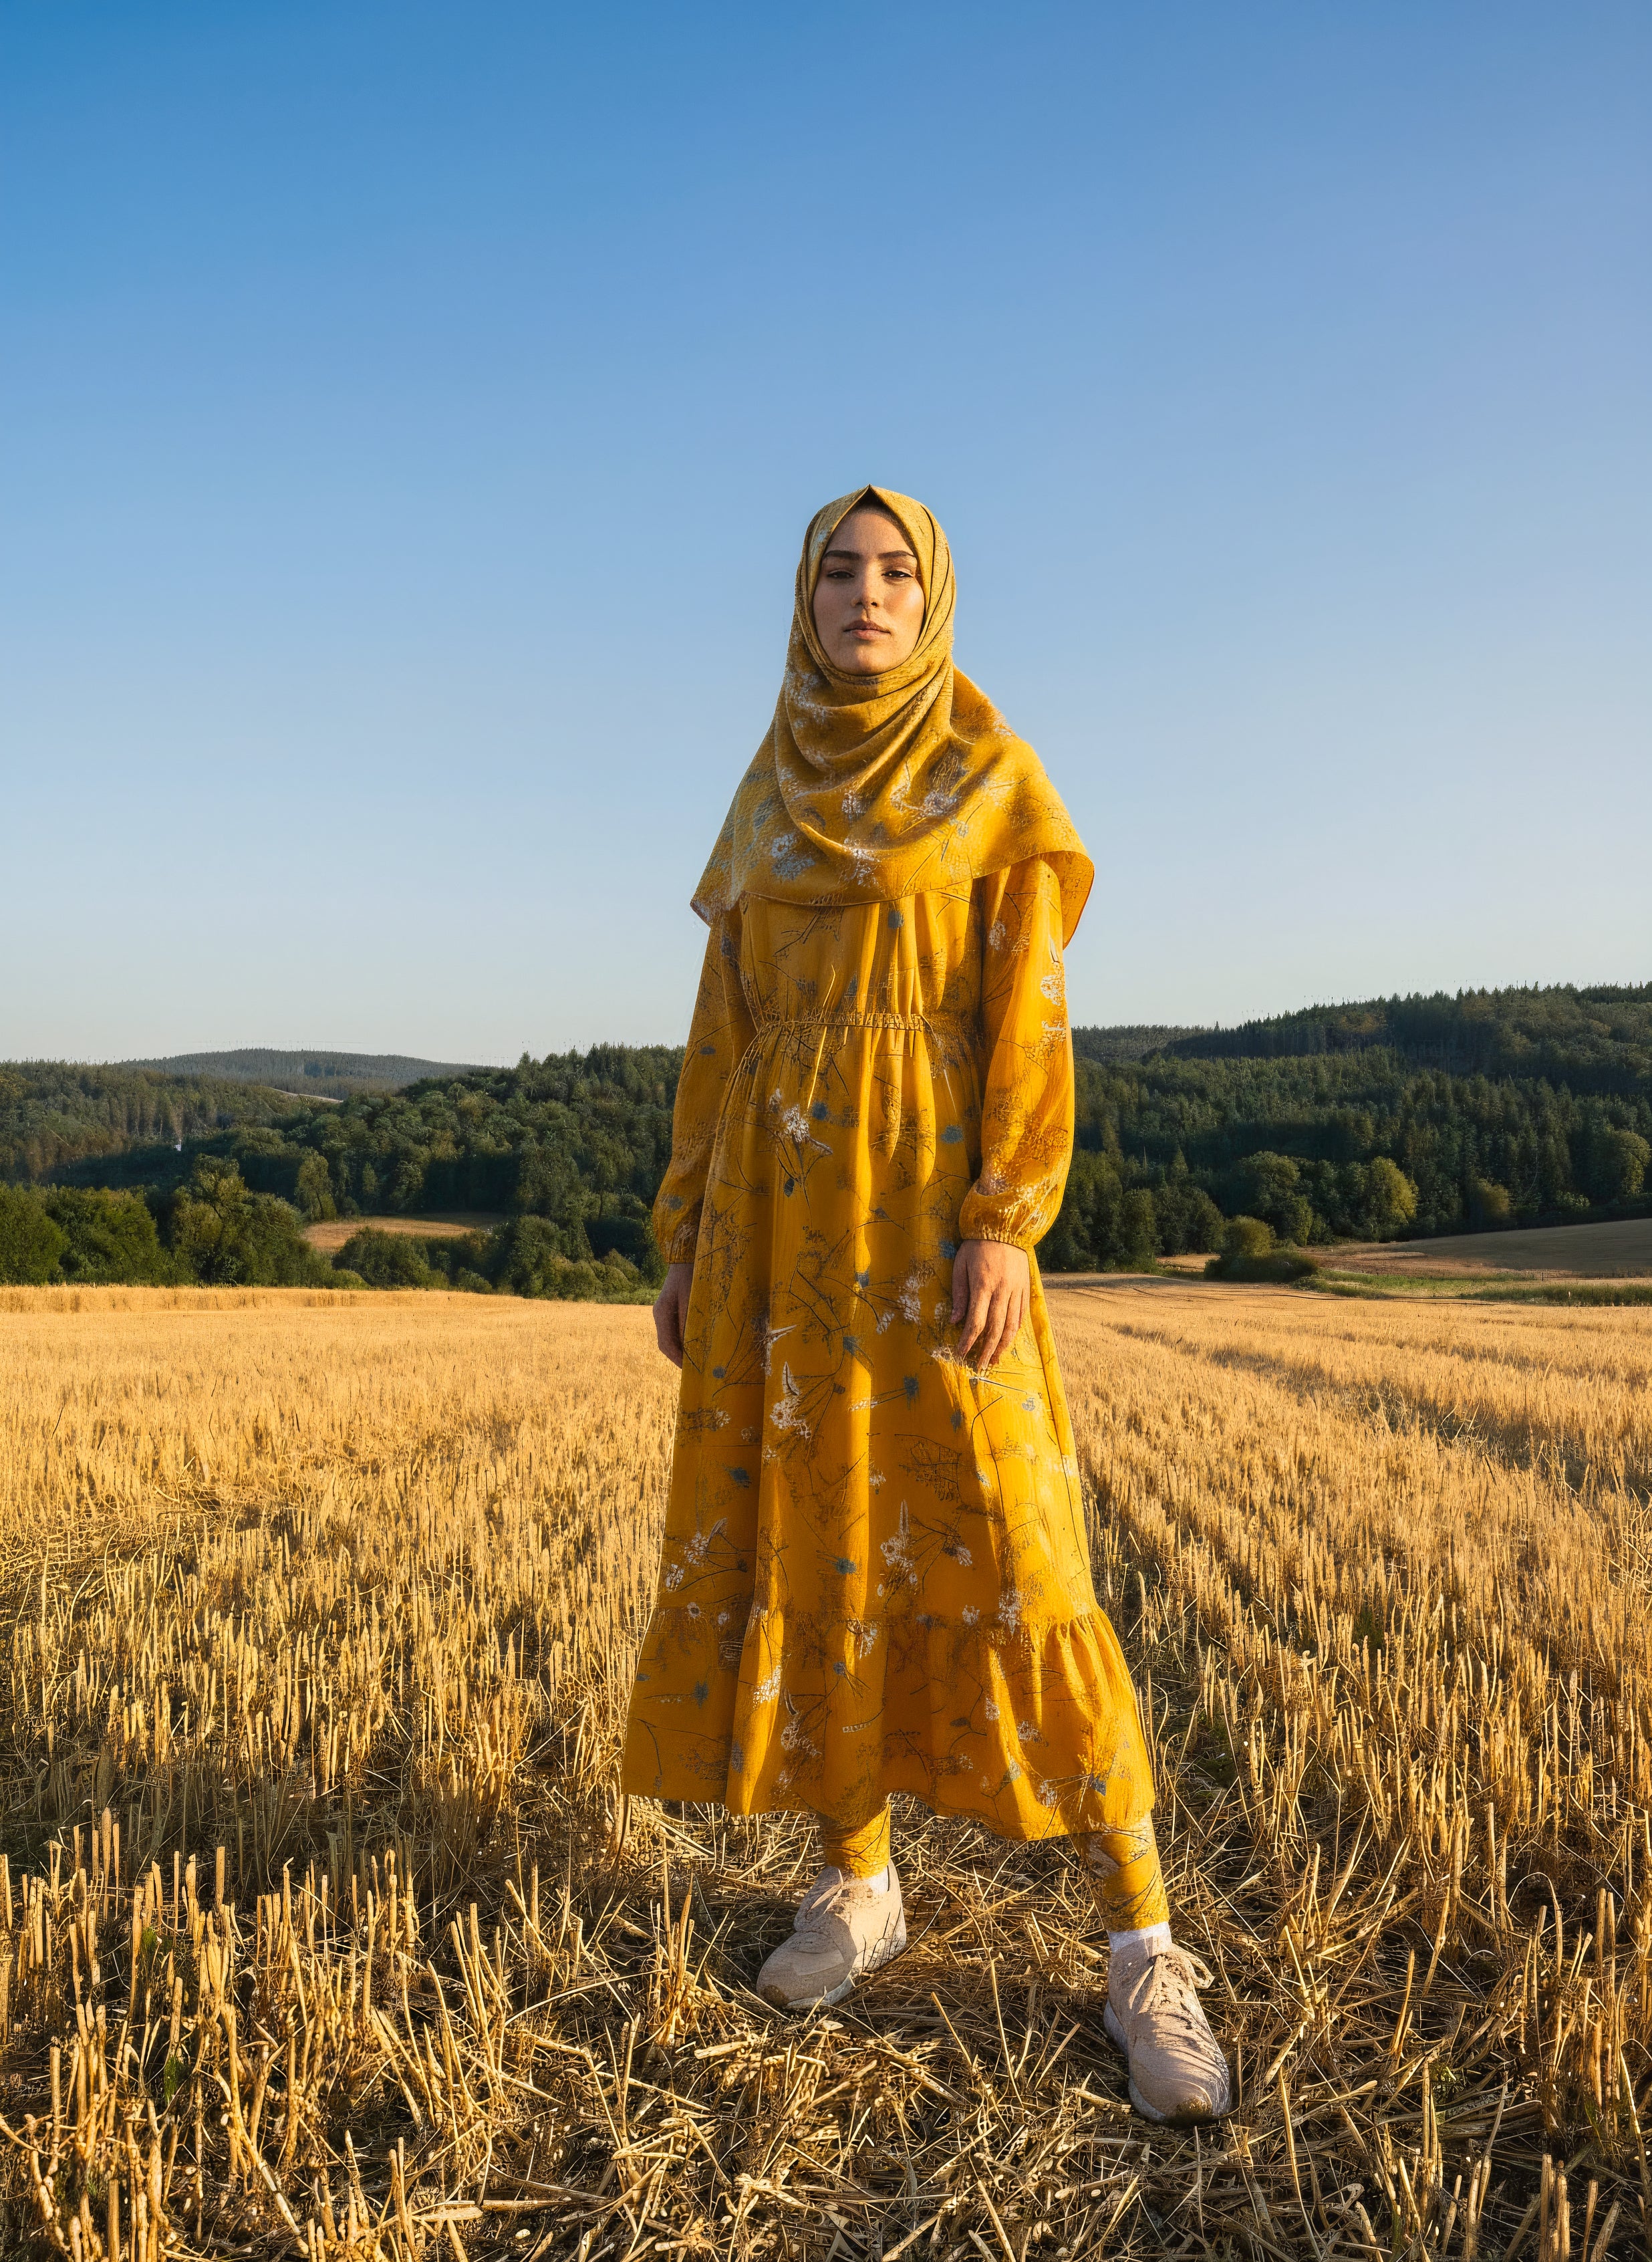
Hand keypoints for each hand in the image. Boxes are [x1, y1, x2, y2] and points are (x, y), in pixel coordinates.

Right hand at [653, 1262, 692, 1366]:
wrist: (685, 1256)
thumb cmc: (691, 1276)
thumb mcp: (692, 1300)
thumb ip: (689, 1323)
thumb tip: (690, 1347)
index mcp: (662, 1313)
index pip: (666, 1345)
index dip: (678, 1359)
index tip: (690, 1370)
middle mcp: (658, 1314)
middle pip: (665, 1344)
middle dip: (678, 1358)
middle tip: (694, 1368)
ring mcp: (662, 1312)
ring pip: (668, 1338)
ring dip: (680, 1350)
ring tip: (695, 1359)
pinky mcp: (668, 1309)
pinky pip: (672, 1330)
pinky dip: (681, 1340)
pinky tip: (693, 1342)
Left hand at [951, 1238, 1028, 1369]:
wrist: (1004, 1226)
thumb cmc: (976, 1245)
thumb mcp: (960, 1264)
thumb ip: (959, 1293)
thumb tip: (955, 1321)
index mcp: (983, 1285)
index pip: (976, 1322)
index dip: (968, 1341)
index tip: (960, 1353)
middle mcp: (1002, 1290)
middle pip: (995, 1329)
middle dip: (986, 1350)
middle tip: (979, 1366)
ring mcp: (1016, 1290)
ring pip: (1011, 1325)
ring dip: (1003, 1346)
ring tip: (994, 1359)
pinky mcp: (1025, 1288)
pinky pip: (1021, 1314)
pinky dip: (1015, 1331)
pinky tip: (1008, 1341)